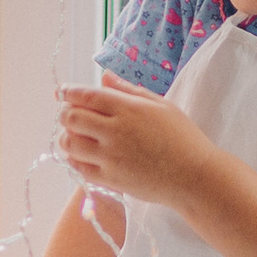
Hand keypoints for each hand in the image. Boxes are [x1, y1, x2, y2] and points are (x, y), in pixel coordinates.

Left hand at [54, 76, 212, 209]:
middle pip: (70, 118)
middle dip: (65, 113)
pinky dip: (74, 159)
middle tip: (69, 114)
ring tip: (75, 135)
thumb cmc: (182, 137)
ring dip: (66, 137)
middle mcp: (115, 131)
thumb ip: (128, 90)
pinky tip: (82, 154)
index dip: (67, 92)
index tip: (61, 92)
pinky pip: (79, 167)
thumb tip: (104, 77)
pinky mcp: (110, 179)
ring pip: (69, 143)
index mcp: (128, 108)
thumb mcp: (160, 105)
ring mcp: (110, 157)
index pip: (85, 95)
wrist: (194, 176)